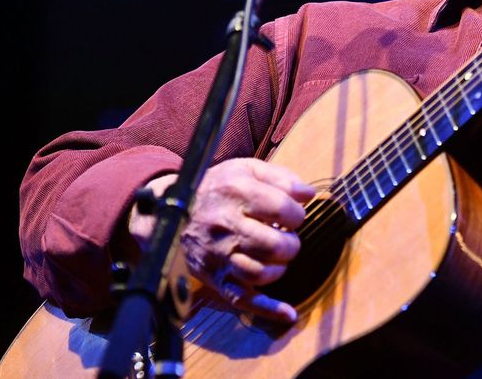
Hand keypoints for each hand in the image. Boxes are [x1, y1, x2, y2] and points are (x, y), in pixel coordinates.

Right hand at [130, 158, 315, 322]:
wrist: (173, 211)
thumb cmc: (218, 188)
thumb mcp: (247, 169)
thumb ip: (282, 178)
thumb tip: (308, 195)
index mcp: (236, 193)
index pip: (282, 209)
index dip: (297, 214)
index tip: (292, 215)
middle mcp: (225, 225)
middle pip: (274, 245)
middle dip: (291, 243)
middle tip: (285, 236)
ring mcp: (219, 256)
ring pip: (261, 273)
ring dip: (280, 267)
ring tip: (277, 256)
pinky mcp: (215, 277)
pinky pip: (242, 299)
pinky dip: (268, 309)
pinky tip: (288, 313)